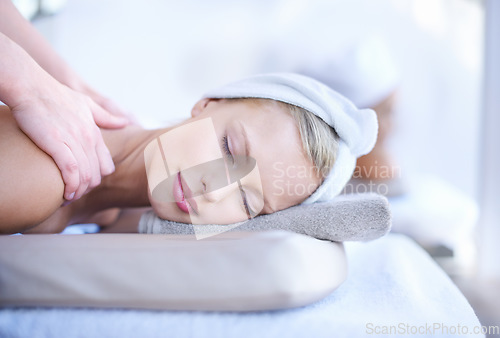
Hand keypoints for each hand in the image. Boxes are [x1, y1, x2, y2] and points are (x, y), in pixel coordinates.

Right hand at [11, 79, 128, 201]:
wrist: (31, 87)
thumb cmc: (56, 95)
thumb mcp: (87, 104)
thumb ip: (106, 117)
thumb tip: (126, 122)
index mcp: (95, 132)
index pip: (106, 165)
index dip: (97, 178)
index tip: (86, 184)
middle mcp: (88, 138)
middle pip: (96, 174)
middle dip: (87, 189)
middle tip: (76, 194)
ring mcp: (74, 141)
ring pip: (85, 176)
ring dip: (78, 192)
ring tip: (68, 198)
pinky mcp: (56, 143)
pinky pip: (70, 171)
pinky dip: (70, 186)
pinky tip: (65, 195)